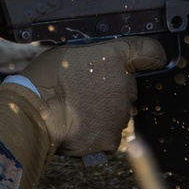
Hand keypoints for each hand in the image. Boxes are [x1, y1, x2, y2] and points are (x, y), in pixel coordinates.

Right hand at [0, 37, 165, 188]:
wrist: (34, 112)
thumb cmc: (45, 78)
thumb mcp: (68, 52)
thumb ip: (92, 58)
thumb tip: (96, 65)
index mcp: (114, 56)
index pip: (149, 51)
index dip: (153, 56)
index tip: (155, 60)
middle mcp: (124, 83)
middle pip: (129, 86)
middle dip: (113, 89)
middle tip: (86, 92)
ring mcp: (120, 112)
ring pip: (119, 112)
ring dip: (105, 112)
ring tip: (77, 112)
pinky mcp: (112, 137)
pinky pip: (110, 136)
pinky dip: (97, 134)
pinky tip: (78, 128)